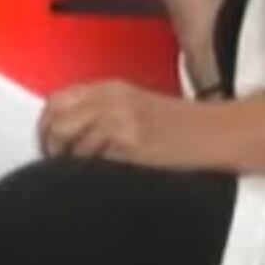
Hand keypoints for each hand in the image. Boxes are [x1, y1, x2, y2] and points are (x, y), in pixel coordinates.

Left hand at [38, 80, 196, 167]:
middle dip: (52, 147)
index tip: (47, 145)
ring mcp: (122, 122)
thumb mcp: (137, 105)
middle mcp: (113, 101)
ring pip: (73, 144)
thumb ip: (101, 111)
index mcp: (111, 88)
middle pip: (58, 123)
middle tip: (60, 164)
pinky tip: (108, 176)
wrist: (219, 132)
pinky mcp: (133, 145)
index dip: (45, 127)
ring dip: (73, 163)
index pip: (57, 102)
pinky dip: (94, 172)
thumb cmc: (183, 125)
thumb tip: (64, 132)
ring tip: (86, 173)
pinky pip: (96, 161)